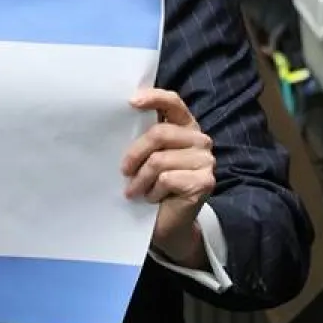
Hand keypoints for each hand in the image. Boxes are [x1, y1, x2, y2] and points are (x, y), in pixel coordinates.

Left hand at [120, 88, 215, 268]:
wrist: (169, 224)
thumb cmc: (153, 186)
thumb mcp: (146, 157)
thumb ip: (143, 137)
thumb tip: (116, 119)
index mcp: (185, 126)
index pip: (173, 102)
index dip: (153, 97)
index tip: (130, 102)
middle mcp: (200, 140)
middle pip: (160, 133)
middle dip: (135, 153)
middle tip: (123, 170)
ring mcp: (206, 160)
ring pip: (160, 160)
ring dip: (141, 179)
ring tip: (135, 190)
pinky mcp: (205, 181)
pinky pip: (167, 179)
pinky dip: (153, 191)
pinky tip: (152, 198)